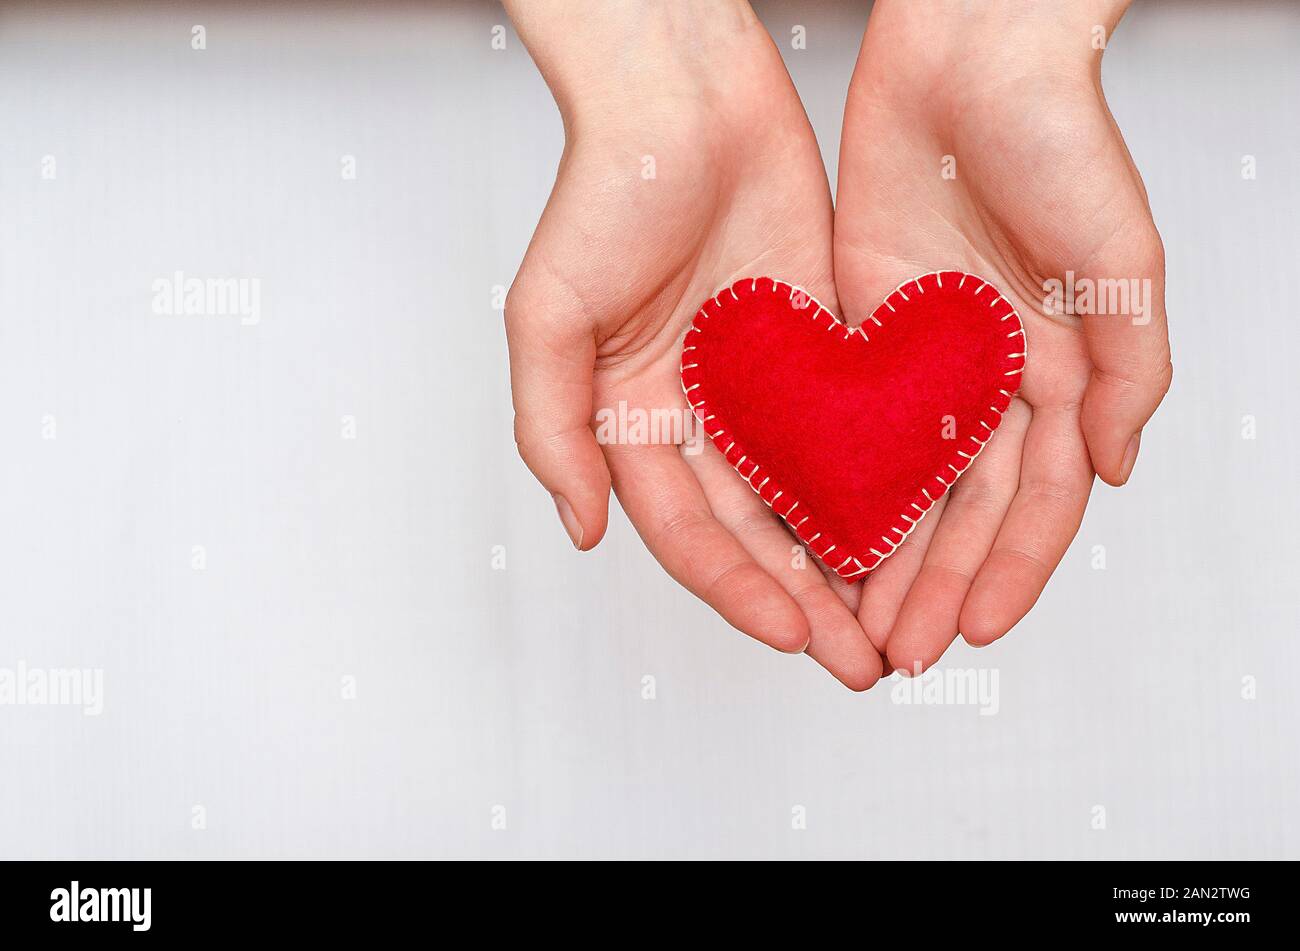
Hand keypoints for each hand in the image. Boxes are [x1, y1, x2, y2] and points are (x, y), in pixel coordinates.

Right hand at [504, 1, 883, 688]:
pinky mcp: (819, 348)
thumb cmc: (603, 194)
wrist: (685, 98)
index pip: (689, 533)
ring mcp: (762, 386)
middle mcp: (700, 417)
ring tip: (900, 620)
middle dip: (807, 603)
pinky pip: (856, 428)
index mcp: (634, 422)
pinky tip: (925, 525)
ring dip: (853, 562)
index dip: (737, 591)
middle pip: (758, 534)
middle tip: (861, 662)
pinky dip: (886, 480)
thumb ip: (554, 430)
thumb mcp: (548, 317)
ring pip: (814, 496)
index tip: (793, 637)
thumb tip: (584, 532)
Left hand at [835, 0, 1170, 672]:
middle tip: (893, 652)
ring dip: (875, 554)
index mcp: (1055, 372)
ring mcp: (919, 360)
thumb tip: (1120, 469)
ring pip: (894, 482)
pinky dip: (825, 479)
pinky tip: (802, 531)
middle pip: (956, 511)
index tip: (970, 630)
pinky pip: (839, 421)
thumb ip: (1128, 368)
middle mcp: (986, 378)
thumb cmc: (1058, 137)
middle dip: (929, 584)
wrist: (969, 54)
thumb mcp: (1119, 258)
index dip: (1007, 572)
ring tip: (847, 620)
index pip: (1031, 502)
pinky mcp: (856, 330)